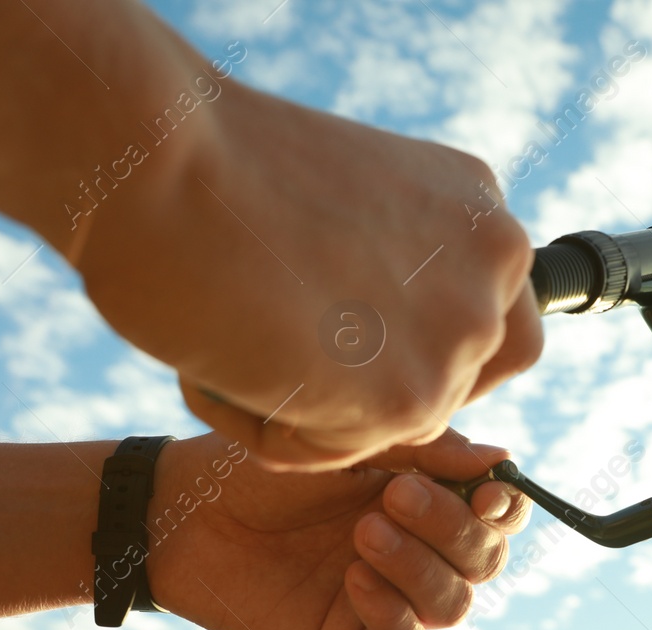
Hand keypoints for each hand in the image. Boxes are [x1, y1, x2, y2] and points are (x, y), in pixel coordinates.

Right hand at [77, 86, 542, 471]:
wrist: (156, 154)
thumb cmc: (207, 164)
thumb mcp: (340, 208)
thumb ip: (390, 272)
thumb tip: (386, 349)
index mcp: (477, 212)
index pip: (494, 327)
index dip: (417, 350)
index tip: (344, 336)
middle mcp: (494, 267)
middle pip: (452, 388)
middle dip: (368, 390)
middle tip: (277, 339)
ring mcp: (460, 334)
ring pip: (386, 427)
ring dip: (303, 406)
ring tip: (232, 329)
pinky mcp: (411, 400)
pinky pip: (329, 452)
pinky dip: (262, 427)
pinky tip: (221, 354)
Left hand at [143, 431, 530, 629]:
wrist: (182, 511)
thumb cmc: (259, 466)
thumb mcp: (349, 443)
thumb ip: (426, 452)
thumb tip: (501, 464)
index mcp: (426, 497)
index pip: (499, 514)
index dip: (505, 507)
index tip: (485, 491)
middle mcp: (417, 550)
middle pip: (485, 560)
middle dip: (452, 529)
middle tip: (393, 495)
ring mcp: (386, 597)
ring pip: (453, 606)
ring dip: (420, 568)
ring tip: (364, 533)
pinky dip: (393, 615)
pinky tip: (354, 578)